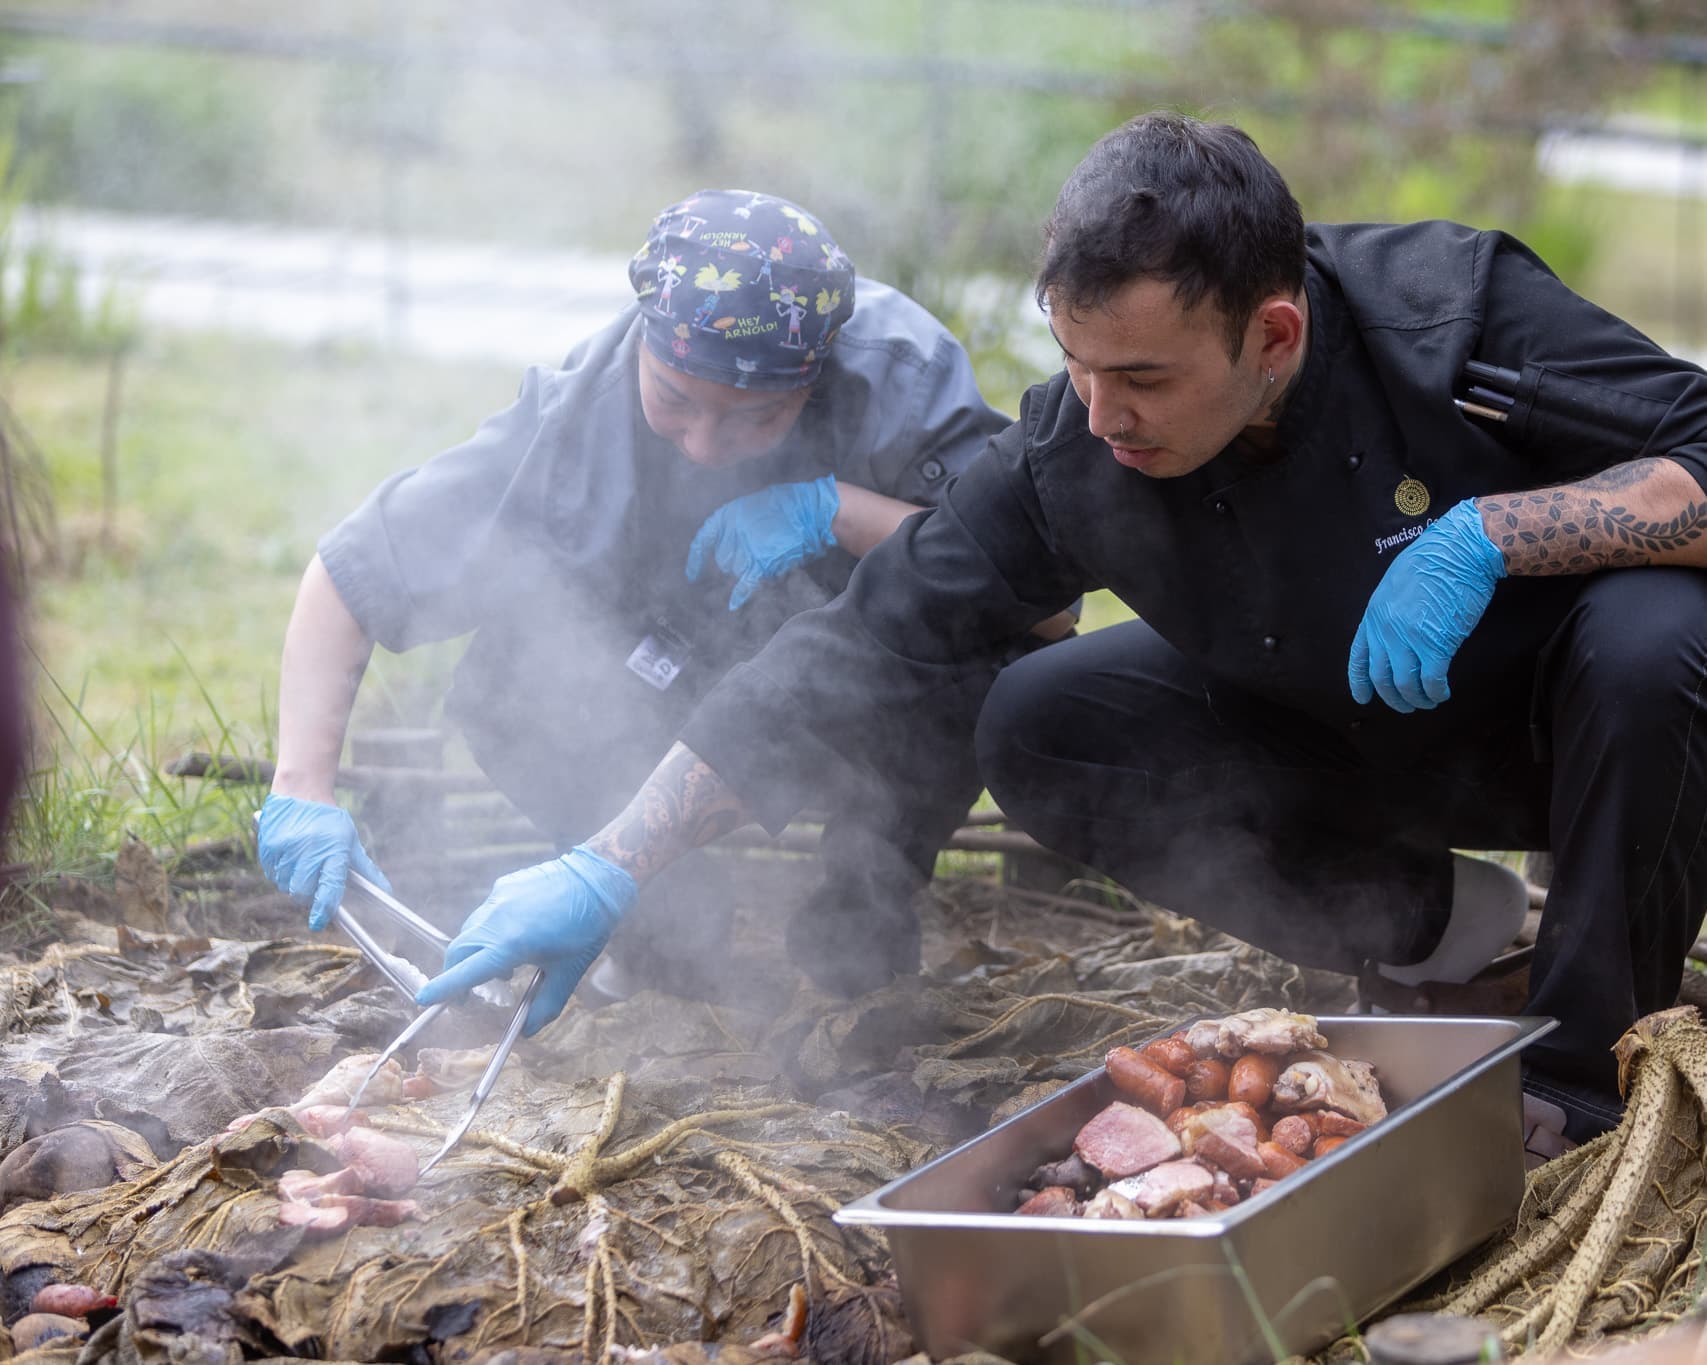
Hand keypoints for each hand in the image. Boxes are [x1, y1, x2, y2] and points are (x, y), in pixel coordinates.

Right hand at [257, 793, 391, 931]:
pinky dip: (280, 873)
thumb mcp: (351, 841)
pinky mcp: (268, 848)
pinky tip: (289, 859)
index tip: (320, 922)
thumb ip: (366, 869)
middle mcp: (308, 851)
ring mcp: (285, 849)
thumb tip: (386, 891)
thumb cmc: (330, 820)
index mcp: (332, 850)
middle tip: (313, 881)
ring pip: (286, 885)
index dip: (324, 907)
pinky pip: (272, 874)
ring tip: (302, 865)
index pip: (330, 886)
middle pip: (303, 891)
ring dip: (293, 884)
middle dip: (308, 894)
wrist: (301, 793)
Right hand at [414, 846, 636, 1035]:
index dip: (445, 987)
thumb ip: (547, 1003)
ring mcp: (498, 897)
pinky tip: (515, 937)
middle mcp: (497, 918)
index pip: (468, 970)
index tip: (425, 999)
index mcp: (511, 943)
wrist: (598, 877)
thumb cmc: (587, 926)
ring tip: (503, 968)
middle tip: (468, 995)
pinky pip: (486, 912)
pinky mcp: (504, 884)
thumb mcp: (570, 971)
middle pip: (459, 951)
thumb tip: (529, 1030)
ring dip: (475, 952)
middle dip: (456, 974)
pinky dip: (489, 931)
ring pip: (471, 931)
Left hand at [686, 476, 838, 609]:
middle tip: (760, 549)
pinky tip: (733, 605)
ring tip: (772, 551)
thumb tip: (731, 543)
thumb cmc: (788, 506)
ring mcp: (745, 547)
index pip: (703, 539)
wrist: (811, 512)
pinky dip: (739, 595)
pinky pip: (744, 584)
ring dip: (750, 567)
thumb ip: (738, 524)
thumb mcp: (755, 505)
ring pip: (737, 570)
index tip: (692, 573)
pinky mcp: (760, 563)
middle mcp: (732, 532)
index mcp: (728, 514)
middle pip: (723, 560)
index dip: (697, 558)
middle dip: (736, 560)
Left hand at [1349, 498, 1506, 712]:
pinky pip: (1431, 680)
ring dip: (1416, 699)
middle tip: (1406, 706)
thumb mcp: (1396, 584)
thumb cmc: (1434, 560)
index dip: (1359, 681)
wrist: (1460, 550)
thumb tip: (1394, 636)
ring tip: (1428, 702)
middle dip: (1393, 698)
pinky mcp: (1436, 644)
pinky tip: (1442, 694)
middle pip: (1382, 677)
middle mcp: (1385, 629)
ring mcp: (1409, 638)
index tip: (1363, 699)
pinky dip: (1436, 693)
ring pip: (1405, 684)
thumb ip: (1390, 613)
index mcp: (1373, 614)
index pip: (1359, 657)